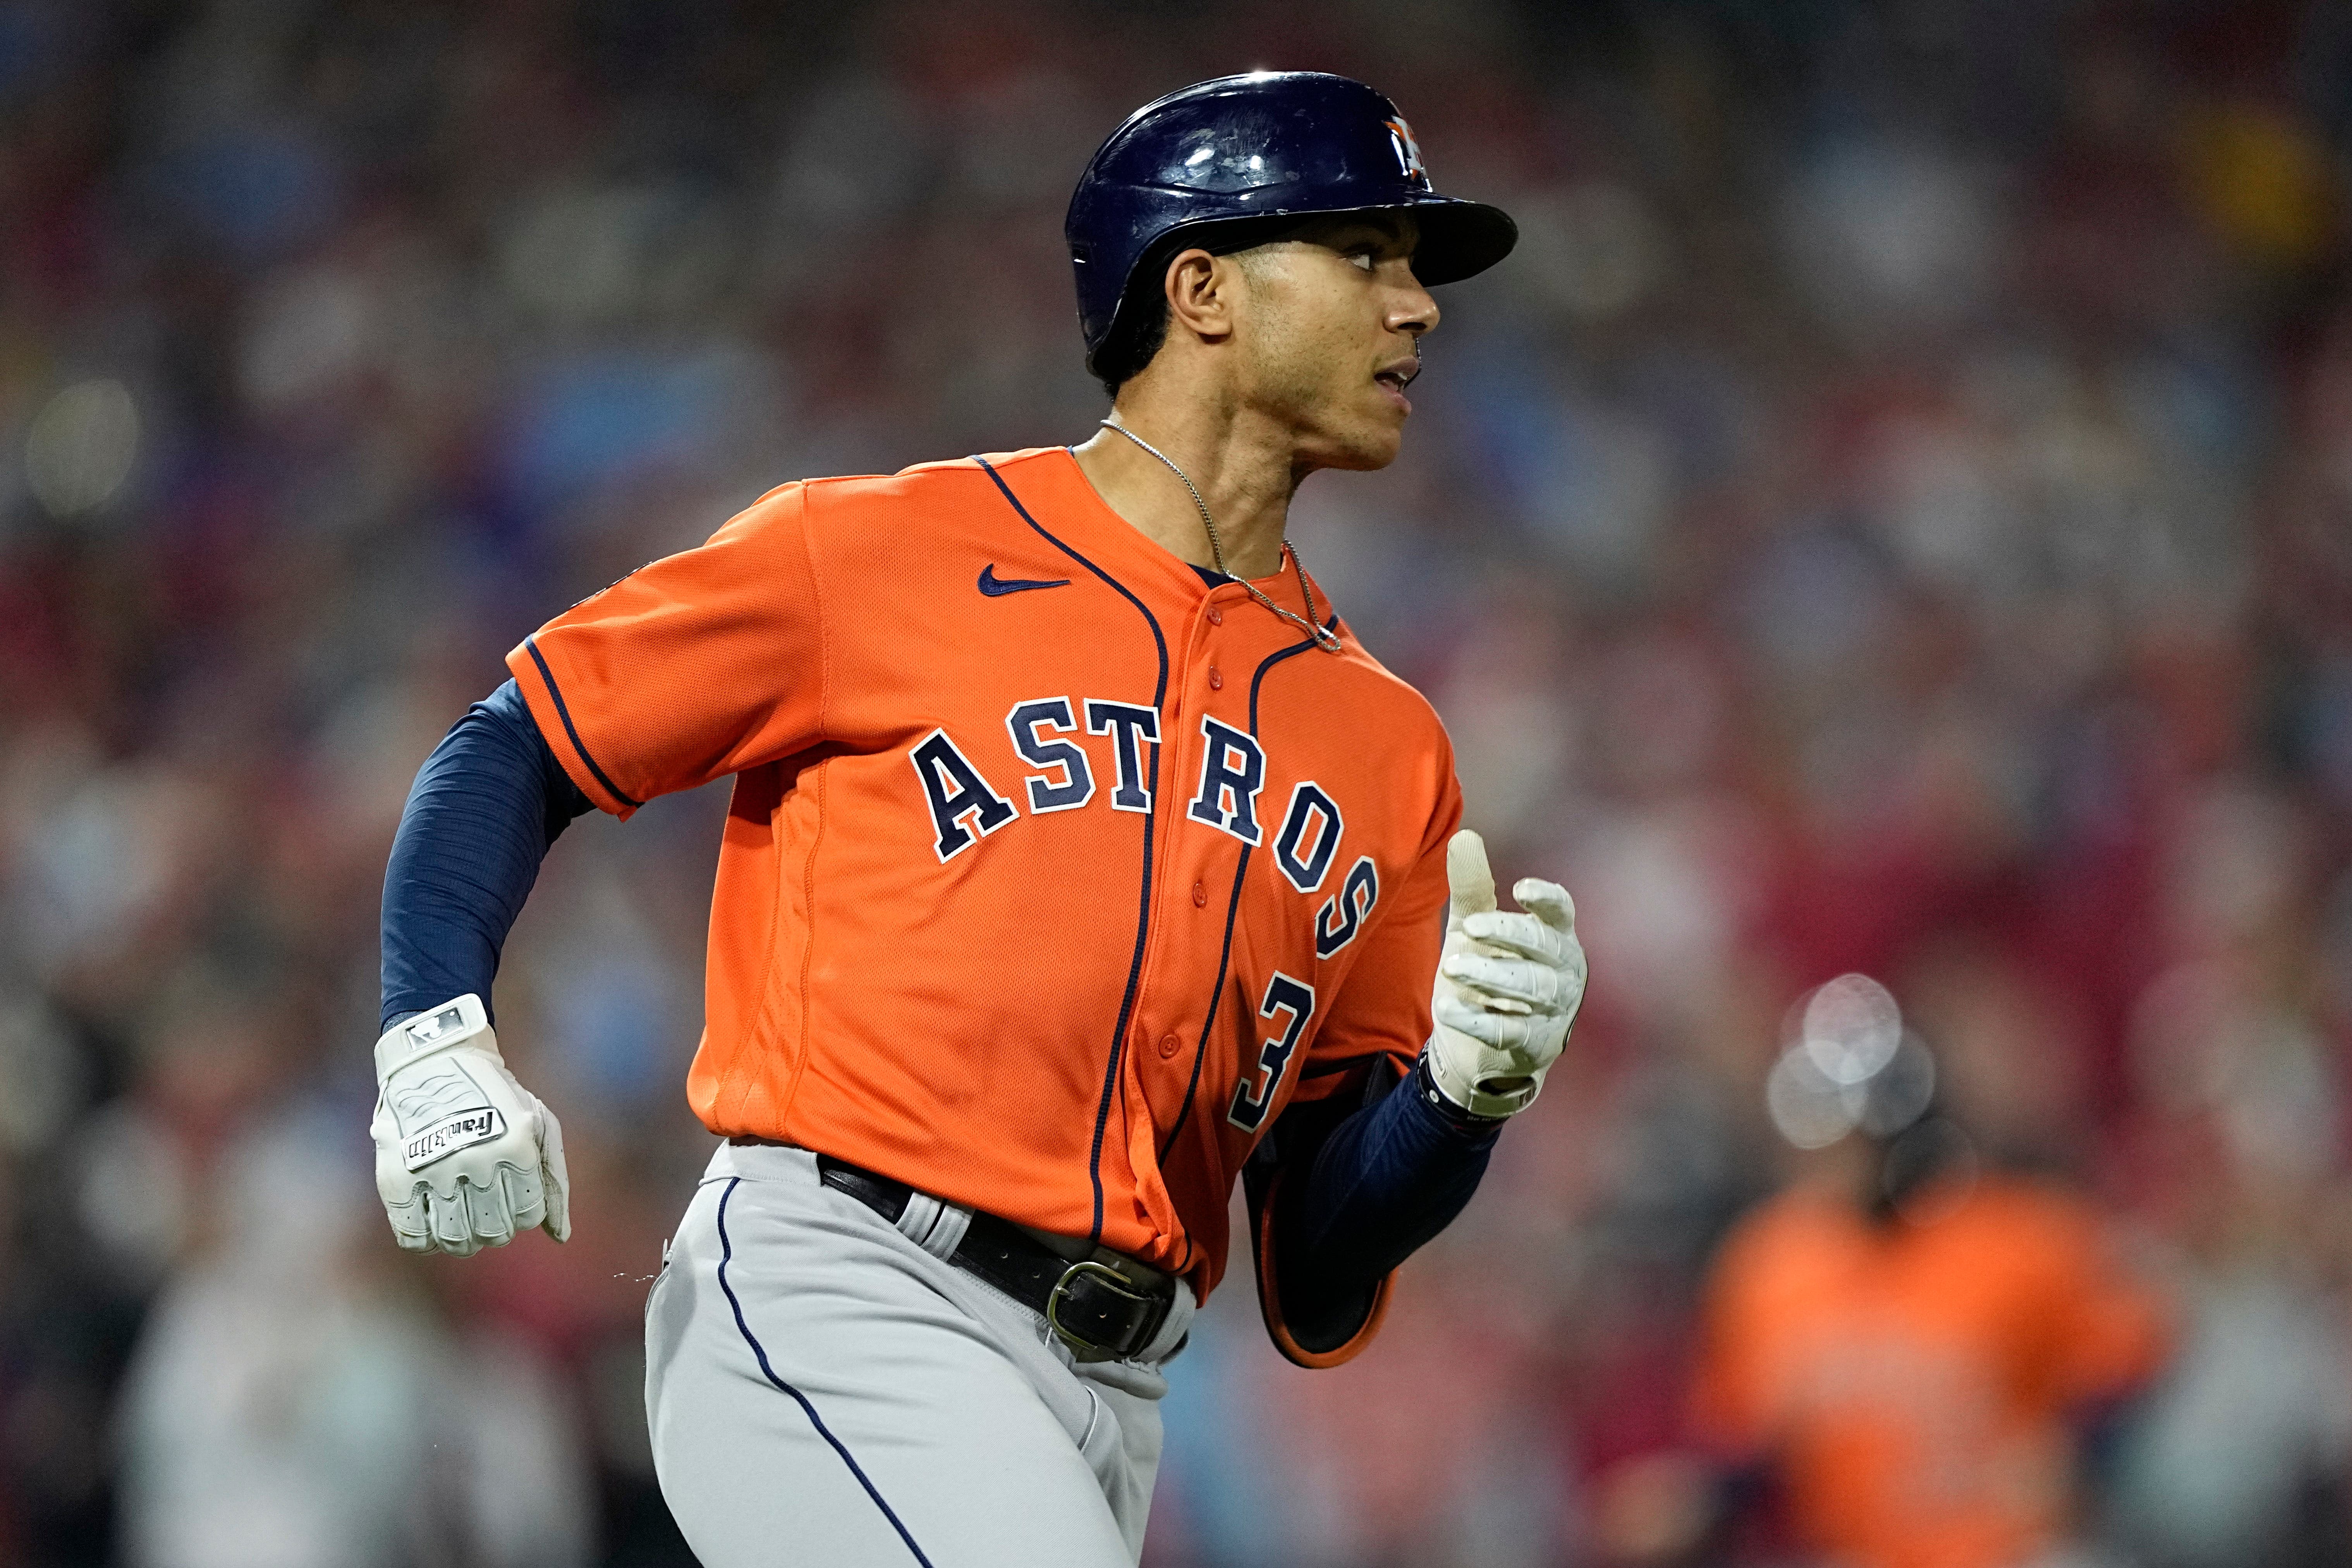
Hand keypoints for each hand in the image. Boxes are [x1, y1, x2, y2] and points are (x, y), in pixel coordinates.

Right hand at [370, 995, 570, 1255]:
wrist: (435, 1061)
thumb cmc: (496, 1098)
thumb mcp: (539, 1124)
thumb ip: (554, 1180)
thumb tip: (561, 1236)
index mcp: (517, 1145)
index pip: (529, 1214)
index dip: (524, 1213)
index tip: (513, 1197)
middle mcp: (476, 1159)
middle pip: (494, 1231)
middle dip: (496, 1228)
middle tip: (488, 1212)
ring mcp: (434, 1169)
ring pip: (455, 1239)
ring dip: (463, 1239)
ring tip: (461, 1221)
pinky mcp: (397, 1177)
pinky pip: (412, 1235)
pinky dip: (424, 1242)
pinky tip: (432, 1225)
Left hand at [1425, 830, 1584, 1118]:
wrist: (1479, 1044)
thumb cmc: (1488, 970)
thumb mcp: (1475, 928)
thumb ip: (1472, 888)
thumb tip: (1464, 835)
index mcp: (1554, 935)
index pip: (1561, 911)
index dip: (1546, 899)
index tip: (1520, 888)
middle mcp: (1563, 971)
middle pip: (1543, 947)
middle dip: (1508, 935)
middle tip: (1471, 926)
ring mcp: (1554, 1010)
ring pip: (1528, 988)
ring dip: (1489, 975)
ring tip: (1452, 965)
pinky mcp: (1534, 1044)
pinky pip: (1507, 1031)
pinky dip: (1476, 1020)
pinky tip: (1447, 1009)